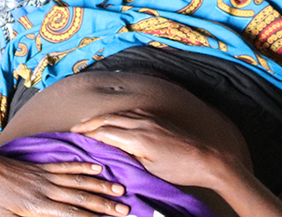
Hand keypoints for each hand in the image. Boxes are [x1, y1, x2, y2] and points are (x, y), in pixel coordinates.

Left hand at [0, 147, 130, 216]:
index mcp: (37, 205)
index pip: (71, 213)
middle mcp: (44, 189)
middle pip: (80, 197)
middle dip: (104, 204)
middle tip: (125, 209)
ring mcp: (43, 176)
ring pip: (77, 181)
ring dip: (99, 186)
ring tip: (118, 189)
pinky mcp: (39, 167)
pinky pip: (65, 166)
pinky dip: (82, 167)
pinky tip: (96, 169)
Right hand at [71, 110, 239, 191]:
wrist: (206, 158)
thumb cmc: (179, 170)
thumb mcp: (149, 169)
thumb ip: (128, 157)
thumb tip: (110, 152)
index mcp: (137, 137)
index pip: (105, 131)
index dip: (88, 133)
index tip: (75, 135)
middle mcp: (141, 123)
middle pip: (109, 119)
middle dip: (90, 122)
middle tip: (76, 128)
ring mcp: (150, 118)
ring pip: (119, 113)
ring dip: (103, 117)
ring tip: (90, 123)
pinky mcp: (157, 118)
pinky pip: (131, 112)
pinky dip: (118, 115)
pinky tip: (115, 119)